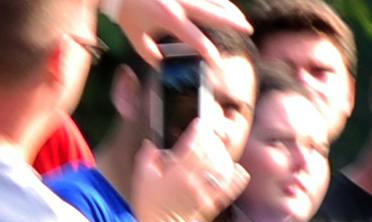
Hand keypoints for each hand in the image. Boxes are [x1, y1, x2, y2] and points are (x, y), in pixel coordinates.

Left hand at [110, 0, 251, 64]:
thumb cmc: (123, 9)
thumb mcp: (134, 35)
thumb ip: (150, 54)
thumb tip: (162, 65)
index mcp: (169, 16)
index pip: (195, 38)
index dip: (209, 53)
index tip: (217, 63)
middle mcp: (178, 1)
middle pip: (213, 12)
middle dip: (232, 21)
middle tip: (248, 29)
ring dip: (228, 8)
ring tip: (240, 18)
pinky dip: (215, 0)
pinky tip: (224, 5)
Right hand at [132, 123, 245, 221]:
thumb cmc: (150, 206)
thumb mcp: (142, 178)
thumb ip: (147, 158)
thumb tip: (151, 144)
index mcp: (176, 173)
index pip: (190, 148)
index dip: (197, 133)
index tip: (200, 123)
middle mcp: (193, 182)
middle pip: (209, 157)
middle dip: (213, 142)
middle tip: (215, 133)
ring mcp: (204, 195)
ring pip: (221, 173)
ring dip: (225, 159)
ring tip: (225, 148)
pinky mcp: (211, 205)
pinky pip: (227, 192)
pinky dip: (235, 181)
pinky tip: (240, 171)